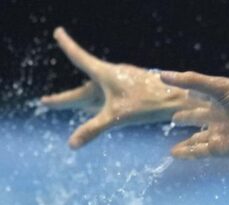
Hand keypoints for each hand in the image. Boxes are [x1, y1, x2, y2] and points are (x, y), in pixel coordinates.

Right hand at [40, 27, 188, 147]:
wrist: (180, 99)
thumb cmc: (149, 104)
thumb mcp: (117, 116)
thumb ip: (94, 129)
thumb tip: (71, 145)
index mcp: (104, 75)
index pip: (79, 58)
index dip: (68, 45)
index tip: (58, 31)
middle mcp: (112, 76)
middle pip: (83, 90)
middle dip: (66, 99)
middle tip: (46, 102)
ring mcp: (124, 83)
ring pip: (97, 93)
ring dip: (83, 100)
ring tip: (72, 108)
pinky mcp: (135, 91)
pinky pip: (111, 97)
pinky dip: (101, 103)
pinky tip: (104, 109)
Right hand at [161, 71, 228, 158]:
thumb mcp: (220, 86)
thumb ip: (192, 81)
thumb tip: (162, 76)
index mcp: (224, 98)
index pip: (204, 94)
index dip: (194, 93)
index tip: (184, 92)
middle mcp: (221, 115)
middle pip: (200, 116)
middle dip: (189, 117)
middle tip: (175, 118)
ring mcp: (221, 133)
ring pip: (199, 138)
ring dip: (187, 142)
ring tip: (173, 148)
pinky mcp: (220, 149)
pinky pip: (200, 152)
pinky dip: (187, 153)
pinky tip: (174, 154)